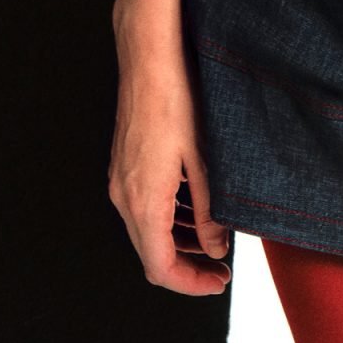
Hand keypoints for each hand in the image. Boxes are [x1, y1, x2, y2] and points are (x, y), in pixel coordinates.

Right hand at [108, 49, 231, 294]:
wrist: (149, 59)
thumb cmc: (177, 100)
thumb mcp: (203, 158)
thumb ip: (208, 210)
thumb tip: (215, 247)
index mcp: (144, 201)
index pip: (160, 267)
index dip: (191, 283)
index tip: (219, 280)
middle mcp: (124, 197)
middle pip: (151, 253)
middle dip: (188, 265)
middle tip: (221, 264)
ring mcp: (121, 181)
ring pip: (147, 230)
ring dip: (179, 240)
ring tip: (214, 235)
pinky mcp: (125, 166)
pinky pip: (144, 206)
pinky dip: (169, 216)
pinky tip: (195, 205)